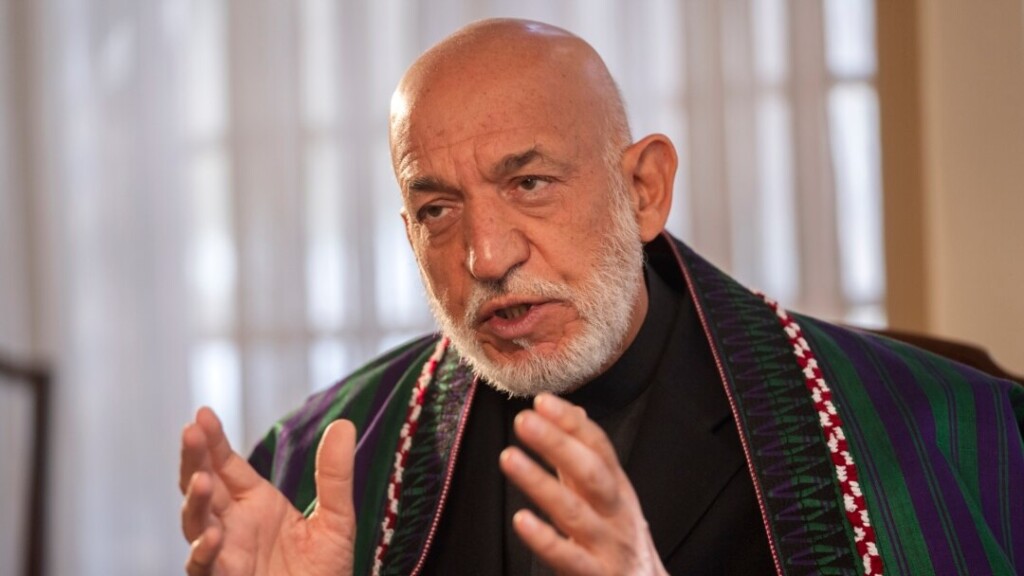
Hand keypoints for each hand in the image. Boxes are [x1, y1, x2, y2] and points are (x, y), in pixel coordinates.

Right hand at [179, 407, 355, 575]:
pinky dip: (204, 551)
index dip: (213, 440)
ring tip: (202, 480)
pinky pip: (204, 567)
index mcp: (255, 503)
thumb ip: (335, 476)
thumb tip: (343, 424)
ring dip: (194, 502)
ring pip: (196, 524)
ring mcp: (225, 555)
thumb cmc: (324, 573)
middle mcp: (233, 525)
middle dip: (193, 460)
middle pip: (202, 486)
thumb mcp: (338, 521)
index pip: (226, 464)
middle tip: (190, 431)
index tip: (202, 413)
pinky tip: (214, 535)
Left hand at [499, 393, 667, 575]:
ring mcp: (607, 545)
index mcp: (617, 487)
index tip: (541, 400)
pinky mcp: (595, 575)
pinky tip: (521, 520)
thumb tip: (572, 412)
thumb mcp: (608, 494)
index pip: (598, 446)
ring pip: (574, 512)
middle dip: (558, 444)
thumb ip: (586, 456)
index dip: (570, 422)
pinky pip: (568, 558)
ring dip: (540, 483)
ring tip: (509, 458)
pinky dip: (545, 539)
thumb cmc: (618, 537)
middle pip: (590, 472)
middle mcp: (615, 512)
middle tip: (524, 420)